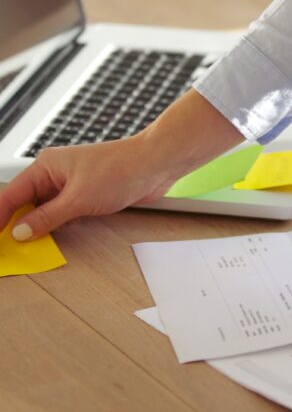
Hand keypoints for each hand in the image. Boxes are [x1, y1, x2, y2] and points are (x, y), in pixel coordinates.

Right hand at [0, 89, 242, 240]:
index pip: (11, 195)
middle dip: (18, 224)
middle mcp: (55, 174)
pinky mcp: (88, 194)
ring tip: (29, 246)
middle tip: (10, 248)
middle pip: (26, 203)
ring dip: (40, 226)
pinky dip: (59, 225)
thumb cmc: (120, 170)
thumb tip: (20, 232)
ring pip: (46, 210)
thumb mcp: (78, 200)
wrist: (156, 164)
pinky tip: (55, 237)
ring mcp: (72, 184)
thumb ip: (47, 218)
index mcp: (45, 167)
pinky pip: (65, 212)